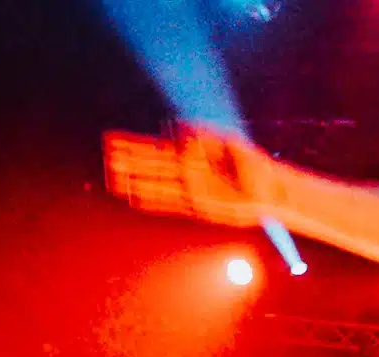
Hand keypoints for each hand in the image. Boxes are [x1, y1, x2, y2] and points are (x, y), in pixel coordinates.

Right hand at [104, 125, 280, 227]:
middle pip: (152, 165)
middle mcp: (189, 173)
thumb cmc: (255, 164)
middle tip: (106, 157)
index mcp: (193, 154)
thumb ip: (203, 135)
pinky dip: (153, 200)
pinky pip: (170, 204)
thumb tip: (177, 127)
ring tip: (113, 177)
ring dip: (135, 181)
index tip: (112, 140)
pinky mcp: (199, 207)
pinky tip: (134, 198)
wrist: (272, 190)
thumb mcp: (230, 142)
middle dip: (130, 161)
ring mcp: (192, 190)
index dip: (134, 145)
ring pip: (156, 184)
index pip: (157, 148)